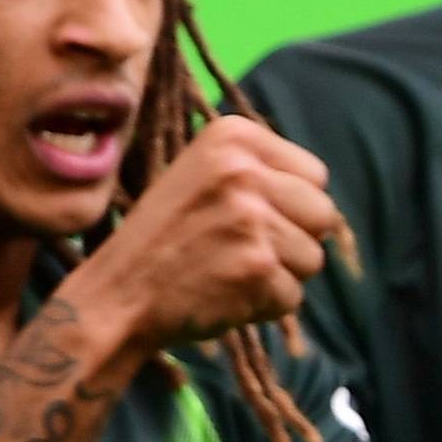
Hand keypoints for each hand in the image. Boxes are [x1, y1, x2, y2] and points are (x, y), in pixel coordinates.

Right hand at [71, 117, 341, 348]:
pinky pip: (294, 296)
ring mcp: (251, 220)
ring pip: (313, 258)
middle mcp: (243, 170)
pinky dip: (265, 305)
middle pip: (323, 214)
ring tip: (229, 269)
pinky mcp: (257, 268)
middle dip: (294, 240)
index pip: (315, 175)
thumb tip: (320, 190)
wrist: (118, 294)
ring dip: (280, 275)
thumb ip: (258, 171)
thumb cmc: (164, 237)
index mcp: (232, 135)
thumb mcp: (201, 175)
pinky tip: (225, 294)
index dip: (291, 205)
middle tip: (242, 249)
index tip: (248, 216)